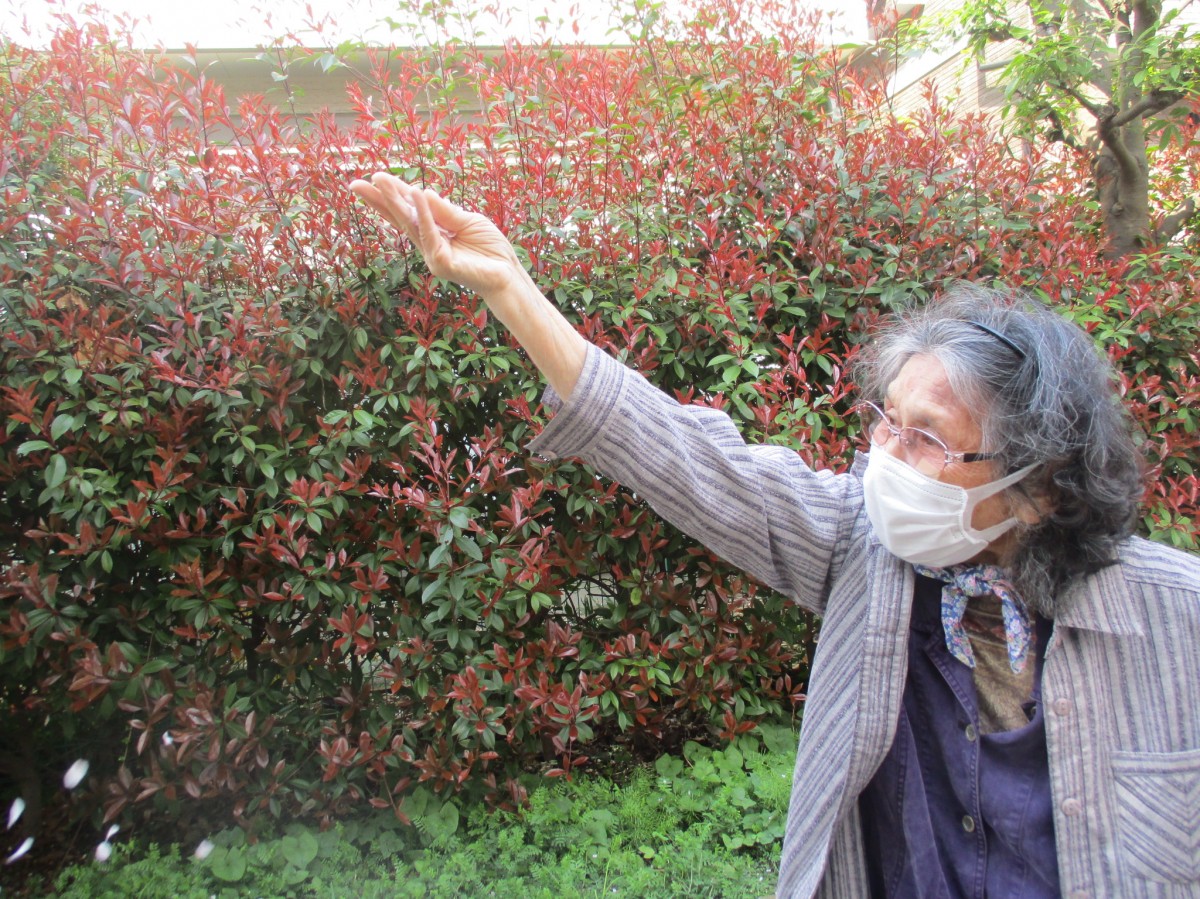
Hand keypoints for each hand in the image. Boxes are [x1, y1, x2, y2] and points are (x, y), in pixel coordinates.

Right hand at [349, 173, 522, 299]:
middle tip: (355, 183)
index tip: (374, 178)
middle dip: (378, 200)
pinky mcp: (441, 264)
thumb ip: (445, 210)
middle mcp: (428, 245)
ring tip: (380, 181)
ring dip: (395, 201)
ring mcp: (432, 256)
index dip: (392, 196)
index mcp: (433, 233)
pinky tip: (416, 193)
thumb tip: (422, 191)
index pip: (409, 212)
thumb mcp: (468, 221)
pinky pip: (431, 233)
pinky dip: (424, 214)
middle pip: (400, 218)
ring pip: (411, 224)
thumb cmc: (490, 250)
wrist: (507, 274)